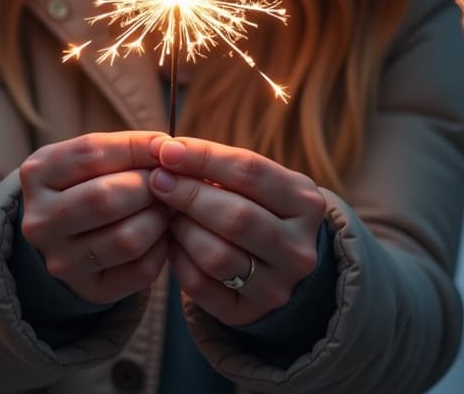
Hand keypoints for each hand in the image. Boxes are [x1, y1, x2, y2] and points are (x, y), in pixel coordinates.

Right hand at [19, 131, 170, 304]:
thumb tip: (168, 147)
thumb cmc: (86, 183)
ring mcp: (62, 260)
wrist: (65, 235)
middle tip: (168, 182)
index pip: (91, 153)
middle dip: (149, 187)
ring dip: (159, 219)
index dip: (135, 147)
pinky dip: (161, 248)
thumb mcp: (91, 157)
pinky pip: (141, 270)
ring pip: (128, 239)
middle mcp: (41, 221)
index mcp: (37, 175)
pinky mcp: (89, 289)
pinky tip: (160, 234)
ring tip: (166, 207)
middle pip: (106, 199)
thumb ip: (124, 148)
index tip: (165, 146)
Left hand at [148, 137, 325, 325]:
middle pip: (236, 217)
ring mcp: (277, 286)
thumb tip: (169, 151)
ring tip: (169, 215)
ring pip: (216, 256)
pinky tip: (172, 243)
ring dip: (182, 230)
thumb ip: (218, 166)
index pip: (251, 172)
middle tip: (157, 181)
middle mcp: (298, 249)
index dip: (204, 157)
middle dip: (188, 194)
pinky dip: (178, 260)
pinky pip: (200, 286)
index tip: (168, 149)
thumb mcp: (255, 184)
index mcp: (306, 204)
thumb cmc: (258, 208)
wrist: (279, 265)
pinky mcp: (248, 313)